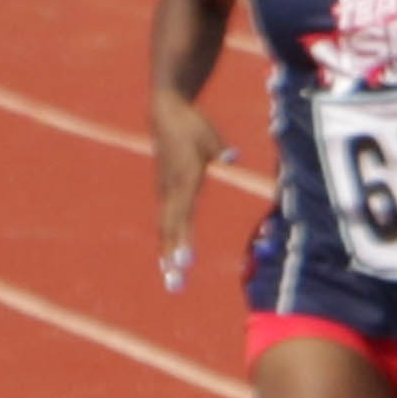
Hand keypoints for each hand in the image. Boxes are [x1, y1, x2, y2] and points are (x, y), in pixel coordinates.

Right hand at [150, 97, 215, 291]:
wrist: (167, 113)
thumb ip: (218, 150)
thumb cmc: (193, 125)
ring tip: (170, 279)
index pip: (183, 215)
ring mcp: (166, 191)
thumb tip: (231, 158)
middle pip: (172, 230)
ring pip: (166, 228)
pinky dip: (167, 241)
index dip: (183, 239)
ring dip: (168, 255)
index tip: (185, 261)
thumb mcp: (209, 136)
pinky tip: (167, 259)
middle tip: (176, 284)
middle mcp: (172, 190)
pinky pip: (166, 221)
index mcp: (184, 179)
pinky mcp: (165, 190)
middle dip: (173, 258)